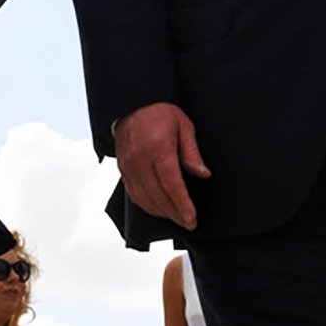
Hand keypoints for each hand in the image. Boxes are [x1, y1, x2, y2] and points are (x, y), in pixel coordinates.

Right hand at [114, 102, 209, 229]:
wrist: (133, 103)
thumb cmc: (160, 112)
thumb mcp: (184, 126)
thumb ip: (192, 152)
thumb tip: (203, 174)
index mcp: (158, 148)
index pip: (171, 185)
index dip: (182, 205)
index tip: (192, 218)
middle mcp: (140, 159)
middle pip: (158, 196)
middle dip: (174, 214)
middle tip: (188, 222)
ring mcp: (128, 165)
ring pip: (144, 199)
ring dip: (161, 212)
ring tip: (176, 217)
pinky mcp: (122, 168)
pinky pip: (133, 194)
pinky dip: (146, 205)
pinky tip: (158, 208)